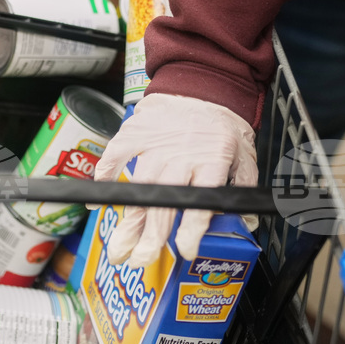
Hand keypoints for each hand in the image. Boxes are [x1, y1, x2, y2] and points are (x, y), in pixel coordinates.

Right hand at [93, 93, 257, 267]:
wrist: (202, 82)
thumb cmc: (223, 122)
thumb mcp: (244, 153)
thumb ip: (242, 187)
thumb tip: (247, 220)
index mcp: (210, 163)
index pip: (200, 204)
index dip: (191, 231)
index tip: (184, 251)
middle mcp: (180, 158)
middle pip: (163, 204)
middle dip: (150, 237)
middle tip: (139, 261)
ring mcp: (154, 146)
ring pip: (139, 189)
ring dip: (128, 221)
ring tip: (119, 246)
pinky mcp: (135, 135)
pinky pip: (114, 159)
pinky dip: (104, 180)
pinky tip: (97, 204)